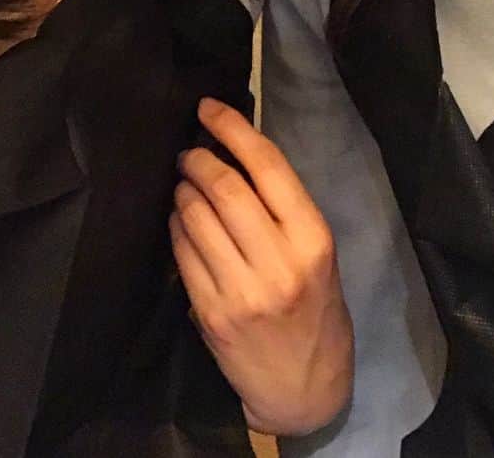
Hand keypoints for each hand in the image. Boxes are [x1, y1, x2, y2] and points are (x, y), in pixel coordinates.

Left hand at [170, 97, 352, 435]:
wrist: (306, 387)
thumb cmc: (316, 308)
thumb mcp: (317, 254)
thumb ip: (283, 207)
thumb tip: (236, 150)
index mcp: (313, 238)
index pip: (267, 166)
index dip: (232, 128)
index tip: (207, 107)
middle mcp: (280, 262)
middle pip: (225, 188)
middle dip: (198, 160)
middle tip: (189, 152)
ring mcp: (242, 291)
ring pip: (196, 217)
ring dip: (183, 192)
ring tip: (184, 185)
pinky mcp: (212, 313)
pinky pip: (181, 254)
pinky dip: (176, 227)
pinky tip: (180, 221)